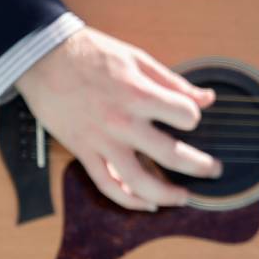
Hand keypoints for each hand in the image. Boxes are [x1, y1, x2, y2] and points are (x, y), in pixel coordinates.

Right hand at [15, 26, 220, 210]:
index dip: (193, 117)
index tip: (191, 117)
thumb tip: (206, 98)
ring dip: (165, 195)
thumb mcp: (138, 58)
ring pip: (138, 181)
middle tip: (214, 170)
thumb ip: (173, 82)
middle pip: (170, 155)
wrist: (44, 58)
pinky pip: (106, 184)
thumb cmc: (92, 54)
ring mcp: (100, 141)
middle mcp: (121, 122)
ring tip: (183, 197)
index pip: (184, 116)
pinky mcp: (82, 151)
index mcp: (138, 94)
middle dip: (199, 166)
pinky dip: (127, 200)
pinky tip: (146, 204)